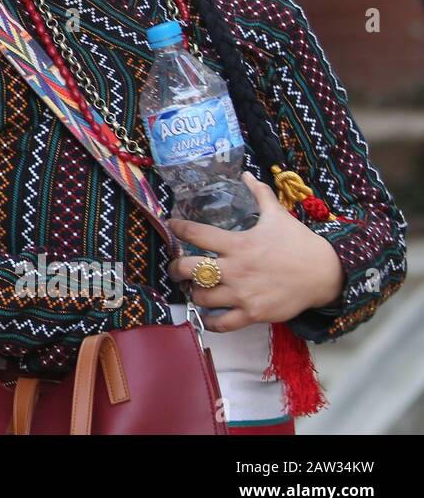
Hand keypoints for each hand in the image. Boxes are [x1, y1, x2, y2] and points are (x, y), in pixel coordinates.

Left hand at [167, 171, 344, 332]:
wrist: (326, 274)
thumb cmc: (299, 243)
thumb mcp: (278, 215)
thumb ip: (259, 194)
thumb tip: (246, 174)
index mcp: (238, 244)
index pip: (196, 233)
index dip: (178, 228)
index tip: (172, 226)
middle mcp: (235, 269)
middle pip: (188, 269)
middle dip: (175, 269)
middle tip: (175, 268)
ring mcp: (243, 294)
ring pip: (200, 297)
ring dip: (193, 293)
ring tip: (194, 288)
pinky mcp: (253, 313)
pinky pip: (221, 323)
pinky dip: (210, 321)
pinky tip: (207, 315)